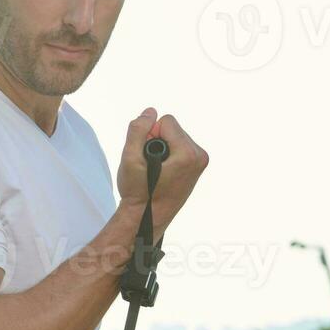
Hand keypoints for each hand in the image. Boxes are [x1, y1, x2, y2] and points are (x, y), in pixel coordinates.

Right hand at [116, 108, 208, 242]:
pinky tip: (163, 172)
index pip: (166, 121)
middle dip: (157, 141)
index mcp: (188, 154)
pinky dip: (169, 155)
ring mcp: (200, 162)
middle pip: (173, 128)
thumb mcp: (129, 159)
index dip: (149, 135)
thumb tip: (150, 112)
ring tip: (156, 170)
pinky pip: (180, 147)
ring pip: (176, 137)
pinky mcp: (197, 167)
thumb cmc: (138, 193)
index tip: (146, 156)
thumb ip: (138, 131)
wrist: (146, 218)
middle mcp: (200, 156)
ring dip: (163, 149)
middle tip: (149, 166)